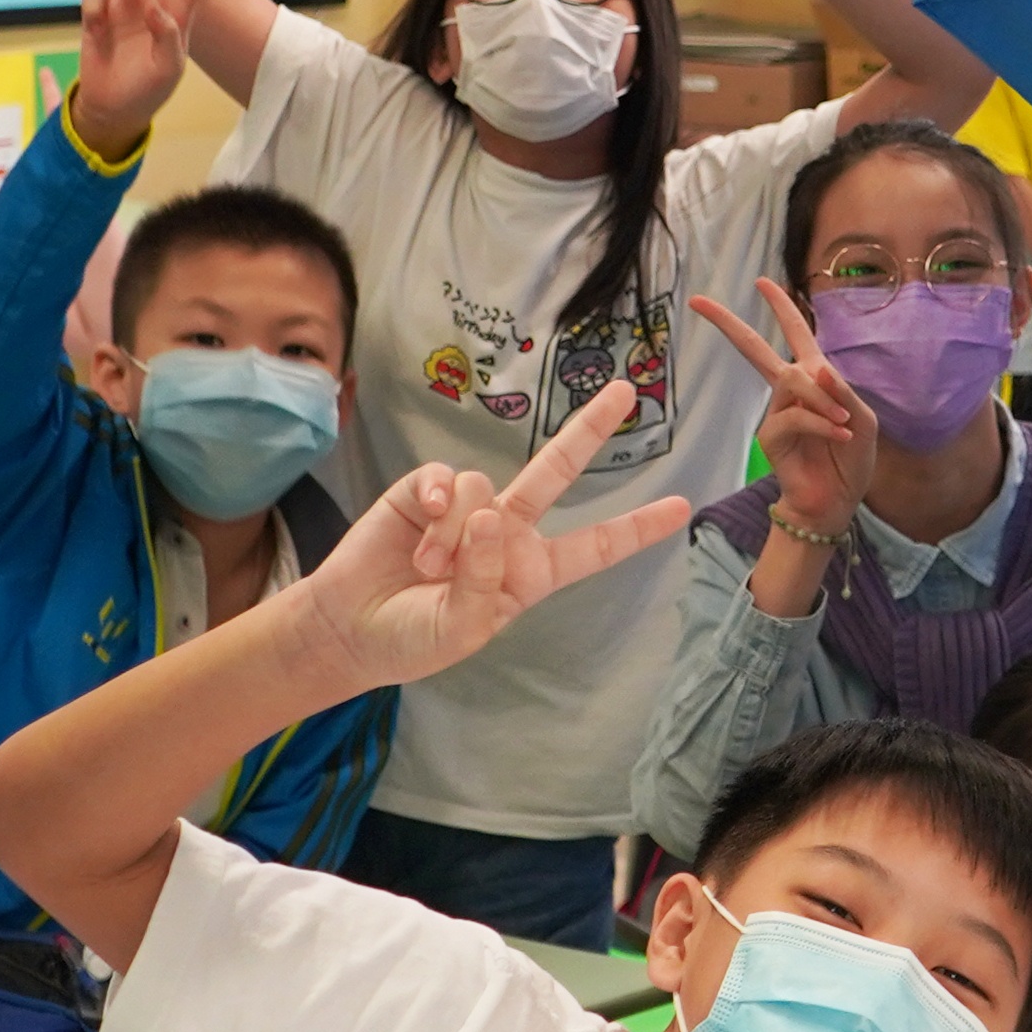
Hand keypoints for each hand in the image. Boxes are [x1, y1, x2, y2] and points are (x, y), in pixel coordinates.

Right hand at [71, 0, 231, 142]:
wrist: (115, 107)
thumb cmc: (150, 88)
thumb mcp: (168, 69)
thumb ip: (168, 38)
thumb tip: (155, 9)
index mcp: (176, 11)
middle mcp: (150, 0)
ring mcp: (123, 5)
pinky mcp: (98, 15)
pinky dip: (95, 5)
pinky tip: (99, 26)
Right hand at [283, 386, 696, 687]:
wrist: (349, 629)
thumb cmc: (413, 640)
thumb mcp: (462, 629)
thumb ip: (484, 578)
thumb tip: (488, 514)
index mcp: (530, 573)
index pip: (594, 548)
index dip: (636, 529)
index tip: (682, 509)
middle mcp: (507, 532)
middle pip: (559, 471)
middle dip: (591, 428)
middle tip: (627, 391)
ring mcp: (467, 507)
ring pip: (483, 489)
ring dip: (453, 535)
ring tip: (426, 571)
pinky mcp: (424, 491)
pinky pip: (445, 478)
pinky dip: (434, 501)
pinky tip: (421, 522)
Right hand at [685, 282, 881, 533]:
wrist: (836, 502)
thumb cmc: (850, 460)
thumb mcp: (863, 420)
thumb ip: (844, 391)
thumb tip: (817, 369)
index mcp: (814, 380)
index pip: (795, 335)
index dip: (781, 307)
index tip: (761, 282)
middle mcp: (790, 391)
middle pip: (754, 350)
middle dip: (730, 324)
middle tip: (699, 302)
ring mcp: (776, 413)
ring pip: (792, 381)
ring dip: (822, 398)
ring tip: (844, 422)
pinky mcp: (769, 436)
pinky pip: (795, 415)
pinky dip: (821, 421)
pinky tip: (839, 434)